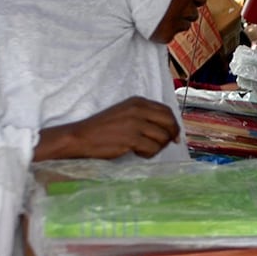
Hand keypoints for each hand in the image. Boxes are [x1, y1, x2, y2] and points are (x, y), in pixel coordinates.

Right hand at [34, 96, 180, 160]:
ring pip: (162, 138)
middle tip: (167, 145)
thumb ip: (144, 117)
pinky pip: (152, 149)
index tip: (174, 135)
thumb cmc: (103, 128)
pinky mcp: (132, 138)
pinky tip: (136, 152)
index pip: (166, 111)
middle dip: (171, 136)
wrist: (82, 137)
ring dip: (156, 147)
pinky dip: (148, 154)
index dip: (173, 124)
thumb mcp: (125, 114)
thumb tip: (168, 130)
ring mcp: (136, 124)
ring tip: (142, 149)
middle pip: (169, 123)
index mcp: (138, 102)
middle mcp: (139, 110)